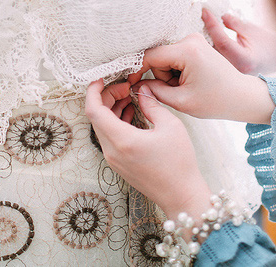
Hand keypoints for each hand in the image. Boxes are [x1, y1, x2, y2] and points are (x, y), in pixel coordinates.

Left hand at [85, 80, 210, 219]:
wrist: (182, 196)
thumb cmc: (179, 164)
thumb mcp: (170, 126)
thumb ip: (152, 104)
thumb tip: (142, 89)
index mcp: (121, 140)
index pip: (94, 110)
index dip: (93, 91)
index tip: (100, 78)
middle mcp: (112, 151)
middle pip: (96, 117)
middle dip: (106, 97)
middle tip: (124, 86)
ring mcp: (113, 159)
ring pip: (102, 127)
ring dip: (111, 108)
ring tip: (128, 96)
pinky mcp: (119, 163)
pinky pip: (109, 137)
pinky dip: (116, 121)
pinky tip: (131, 112)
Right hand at [128, 33, 273, 122]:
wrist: (242, 96)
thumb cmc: (216, 100)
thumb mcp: (181, 101)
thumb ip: (154, 92)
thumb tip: (136, 85)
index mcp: (187, 51)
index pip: (150, 56)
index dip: (138, 70)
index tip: (131, 84)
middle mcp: (190, 39)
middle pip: (158, 57)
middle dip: (162, 77)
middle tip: (179, 92)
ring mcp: (194, 40)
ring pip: (166, 58)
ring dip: (170, 75)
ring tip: (187, 88)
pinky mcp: (196, 44)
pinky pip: (175, 57)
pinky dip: (177, 71)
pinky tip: (191, 81)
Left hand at [202, 8, 275, 74]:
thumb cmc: (268, 45)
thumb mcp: (253, 30)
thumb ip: (235, 24)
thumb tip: (220, 17)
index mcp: (245, 61)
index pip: (222, 41)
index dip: (212, 25)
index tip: (205, 12)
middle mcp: (235, 70)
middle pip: (212, 50)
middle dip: (204, 32)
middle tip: (200, 16)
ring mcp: (230, 73)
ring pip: (210, 55)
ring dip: (205, 39)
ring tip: (202, 23)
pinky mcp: (226, 71)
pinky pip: (213, 58)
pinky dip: (209, 45)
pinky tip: (207, 34)